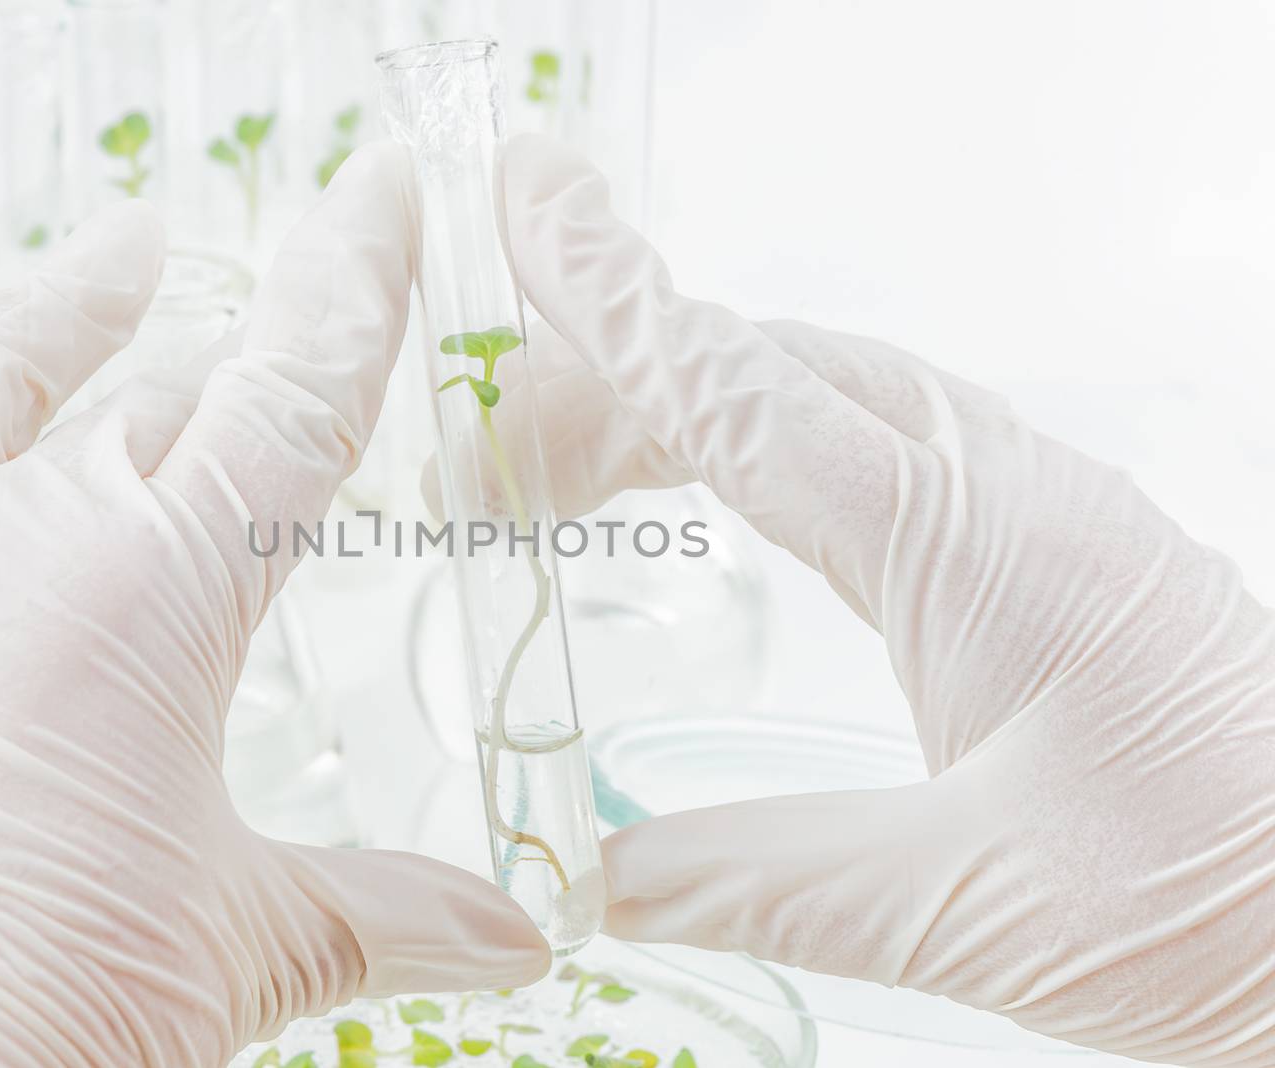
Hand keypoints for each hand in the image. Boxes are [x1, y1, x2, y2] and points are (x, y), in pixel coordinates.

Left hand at [0, 145, 547, 1066]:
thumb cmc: (27, 1017)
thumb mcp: (235, 950)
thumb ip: (388, 913)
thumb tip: (520, 939)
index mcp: (159, 593)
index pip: (296, 389)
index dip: (354, 279)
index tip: (382, 192)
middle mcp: (13, 532)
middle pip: (146, 394)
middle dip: (204, 357)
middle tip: (233, 329)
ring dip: (48, 322)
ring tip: (102, 270)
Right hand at [486, 134, 1274, 1065]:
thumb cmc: (1224, 901)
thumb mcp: (971, 909)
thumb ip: (763, 879)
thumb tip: (595, 881)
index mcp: (973, 542)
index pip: (746, 393)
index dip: (616, 300)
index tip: (526, 203)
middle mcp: (1000, 489)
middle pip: (766, 372)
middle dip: (608, 378)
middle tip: (486, 460)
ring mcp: (1028, 505)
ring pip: (820, 394)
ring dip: (682, 407)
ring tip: (566, 478)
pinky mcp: (1039, 543)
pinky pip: (873, 440)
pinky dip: (761, 442)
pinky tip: (720, 496)